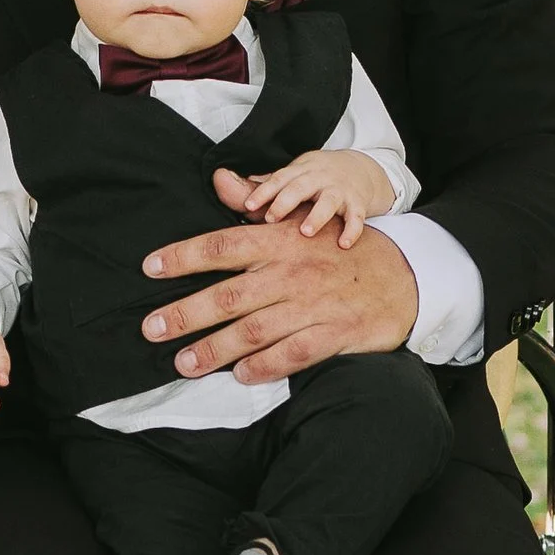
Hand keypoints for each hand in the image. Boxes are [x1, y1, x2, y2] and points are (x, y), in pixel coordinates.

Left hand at [137, 177, 418, 383]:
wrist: (405, 275)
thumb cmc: (338, 251)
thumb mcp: (300, 223)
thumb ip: (255, 205)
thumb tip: (218, 179)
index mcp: (282, 240)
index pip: (224, 245)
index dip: (184, 255)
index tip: (150, 267)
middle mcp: (294, 272)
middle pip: (231, 294)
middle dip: (186, 313)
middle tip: (151, 329)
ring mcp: (316, 304)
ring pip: (257, 330)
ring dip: (217, 349)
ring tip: (184, 364)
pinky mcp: (337, 334)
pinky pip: (295, 354)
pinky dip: (267, 366)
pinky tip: (242, 375)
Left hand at [239, 147, 395, 248]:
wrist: (359, 171)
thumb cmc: (314, 180)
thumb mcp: (289, 178)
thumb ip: (258, 186)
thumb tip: (219, 179)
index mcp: (298, 172)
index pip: (278, 178)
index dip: (263, 191)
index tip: (248, 206)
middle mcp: (318, 178)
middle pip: (301, 186)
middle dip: (286, 201)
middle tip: (271, 218)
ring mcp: (339, 190)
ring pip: (329, 200)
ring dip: (317, 215)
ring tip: (305, 231)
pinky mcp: (358, 203)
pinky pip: (357, 216)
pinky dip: (352, 229)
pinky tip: (343, 244)